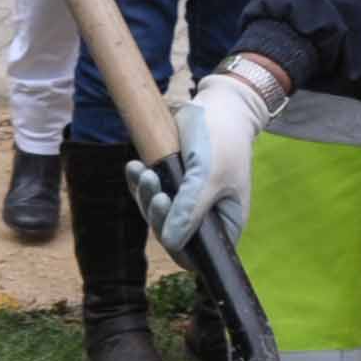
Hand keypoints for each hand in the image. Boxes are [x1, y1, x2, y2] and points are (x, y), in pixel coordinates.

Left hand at [152, 59, 279, 255]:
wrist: (217, 106)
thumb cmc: (221, 140)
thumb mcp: (208, 176)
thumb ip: (190, 210)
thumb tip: (171, 243)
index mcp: (226, 223)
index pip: (199, 255)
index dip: (177, 245)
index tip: (164, 213)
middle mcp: (207, 216)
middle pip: (171, 235)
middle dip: (156, 213)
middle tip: (155, 186)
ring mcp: (188, 200)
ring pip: (156, 214)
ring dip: (145, 195)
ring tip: (144, 170)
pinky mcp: (173, 182)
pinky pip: (150, 193)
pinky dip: (140, 182)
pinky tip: (134, 167)